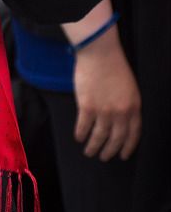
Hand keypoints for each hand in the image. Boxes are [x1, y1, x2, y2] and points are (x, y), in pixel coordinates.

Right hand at [73, 44, 141, 160]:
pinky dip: (81, 134)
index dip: (128, 147)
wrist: (100, 54)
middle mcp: (120, 112)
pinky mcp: (87, 107)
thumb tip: (120, 120)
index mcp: (134, 107)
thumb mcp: (129, 88)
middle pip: (116, 138)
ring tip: (89, 152)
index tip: (123, 155)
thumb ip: (127, 104)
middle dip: (110, 151)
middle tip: (104, 157)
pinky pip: (84, 126)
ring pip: (99, 136)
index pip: (133, 134)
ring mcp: (104, 111)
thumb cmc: (114, 66)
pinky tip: (78, 137)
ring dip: (94, 147)